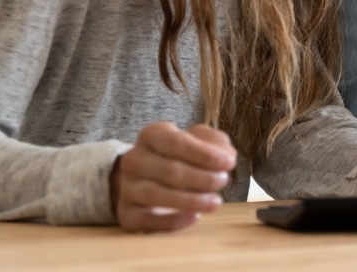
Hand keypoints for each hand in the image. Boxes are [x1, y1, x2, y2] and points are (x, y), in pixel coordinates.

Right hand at [110, 122, 236, 231]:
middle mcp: (134, 159)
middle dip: (202, 178)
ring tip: (215, 202)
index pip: (176, 142)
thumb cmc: (178, 155)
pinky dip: (172, 221)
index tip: (229, 163)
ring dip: (191, 201)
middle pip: (169, 171)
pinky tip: (195, 217)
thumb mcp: (198, 140)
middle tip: (223, 181)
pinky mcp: (127, 213)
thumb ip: (215, 142)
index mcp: (151, 135)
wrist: (144, 177)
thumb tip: (226, 156)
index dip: (204, 154)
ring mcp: (127, 187)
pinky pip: (147, 220)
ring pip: (156, 195)